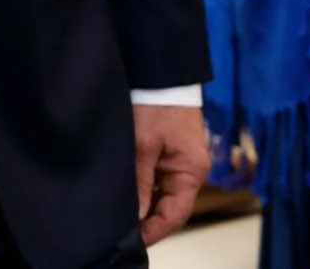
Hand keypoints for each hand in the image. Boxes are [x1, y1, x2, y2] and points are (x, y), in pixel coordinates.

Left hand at [132, 103, 207, 245]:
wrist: (159, 69)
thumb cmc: (155, 102)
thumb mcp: (142, 144)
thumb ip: (139, 181)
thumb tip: (134, 215)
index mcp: (191, 170)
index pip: (176, 214)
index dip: (155, 230)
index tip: (132, 241)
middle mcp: (189, 168)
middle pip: (169, 204)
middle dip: (147, 218)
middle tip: (120, 229)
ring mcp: (179, 158)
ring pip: (161, 190)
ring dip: (143, 200)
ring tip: (118, 212)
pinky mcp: (167, 148)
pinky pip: (156, 175)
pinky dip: (142, 184)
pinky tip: (123, 189)